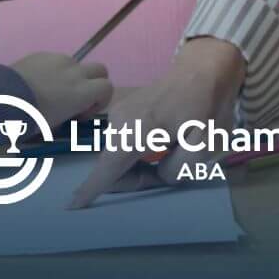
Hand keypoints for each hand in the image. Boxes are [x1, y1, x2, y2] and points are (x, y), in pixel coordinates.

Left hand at [8, 52, 113, 130]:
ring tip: (51, 90)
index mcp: (82, 92)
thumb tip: (67, 115)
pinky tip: (37, 81)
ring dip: (72, 76)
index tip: (82, 113)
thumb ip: (68, 116)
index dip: (100, 100)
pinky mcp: (43, 53)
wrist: (3, 97)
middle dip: (94, 83)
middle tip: (76, 98)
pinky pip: (57, 60)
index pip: (108, 88)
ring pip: (77, 65)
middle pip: (100, 70)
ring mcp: (59, 59)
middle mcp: (76, 72)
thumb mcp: (54, 125)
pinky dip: (54, 70)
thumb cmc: (31, 117)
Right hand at [66, 37, 246, 209]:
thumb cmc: (206, 107)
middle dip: (135, 180)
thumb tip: (157, 174)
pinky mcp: (120, 112)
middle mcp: (119, 120)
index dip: (91, 189)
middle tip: (170, 172)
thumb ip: (176, 169)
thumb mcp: (204, 145)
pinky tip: (159, 146)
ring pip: (116, 156)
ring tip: (170, 155)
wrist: (201, 71)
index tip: (72, 207)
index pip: (109, 166)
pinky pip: (120, 144)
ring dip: (136, 168)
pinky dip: (134, 155)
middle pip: (112, 166)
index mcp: (138, 128)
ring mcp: (117, 114)